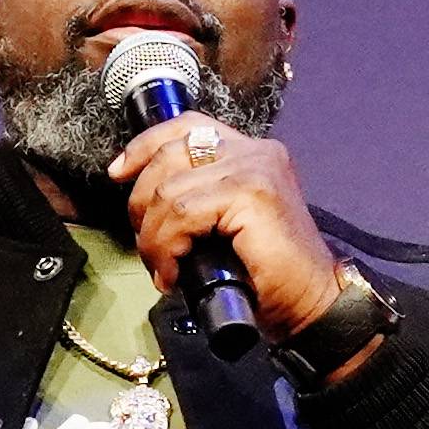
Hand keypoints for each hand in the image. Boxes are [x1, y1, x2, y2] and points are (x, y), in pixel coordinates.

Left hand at [118, 105, 335, 330]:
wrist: (310, 302)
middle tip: (149, 248)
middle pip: (169, 155)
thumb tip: (145, 200)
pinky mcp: (252, 193)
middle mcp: (255, 150)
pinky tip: (172, 272)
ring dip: (152, 237)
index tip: (118, 172)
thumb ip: (201, 198)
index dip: (145, 146)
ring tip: (162, 268)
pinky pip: (182, 213)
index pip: (187, 127)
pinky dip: (165, 246)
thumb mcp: (226, 223)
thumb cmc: (268, 273)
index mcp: (251, 151)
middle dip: (141, 203)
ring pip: (169, 191)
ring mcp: (255, 168)